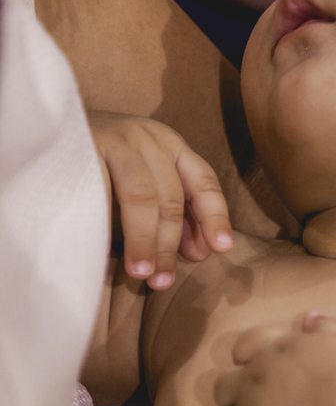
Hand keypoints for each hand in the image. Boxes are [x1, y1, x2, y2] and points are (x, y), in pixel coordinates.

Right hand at [89, 111, 232, 288]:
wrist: (44, 125)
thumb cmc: (99, 168)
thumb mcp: (142, 187)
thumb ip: (170, 215)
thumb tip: (199, 252)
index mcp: (170, 145)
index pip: (203, 182)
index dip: (215, 217)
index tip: (220, 249)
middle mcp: (149, 137)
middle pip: (172, 197)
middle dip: (169, 244)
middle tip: (162, 280)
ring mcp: (117, 138)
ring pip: (142, 196)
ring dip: (144, 239)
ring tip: (140, 272)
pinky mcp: (85, 146)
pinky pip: (102, 190)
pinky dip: (107, 222)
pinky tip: (106, 247)